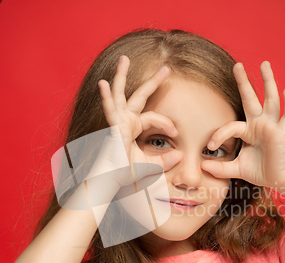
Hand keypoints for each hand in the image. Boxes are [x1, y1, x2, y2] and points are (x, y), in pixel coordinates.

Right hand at [96, 55, 182, 185]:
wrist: (112, 182)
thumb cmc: (127, 174)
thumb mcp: (152, 166)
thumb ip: (166, 160)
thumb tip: (181, 155)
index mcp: (132, 127)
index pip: (153, 117)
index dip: (166, 122)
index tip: (176, 132)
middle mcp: (124, 121)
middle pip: (140, 96)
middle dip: (153, 82)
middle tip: (166, 68)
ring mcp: (116, 122)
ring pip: (120, 94)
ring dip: (122, 76)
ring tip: (124, 59)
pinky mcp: (112, 128)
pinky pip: (109, 110)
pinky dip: (106, 97)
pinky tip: (104, 83)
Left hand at [200, 61, 284, 190]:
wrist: (280, 180)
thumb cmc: (260, 171)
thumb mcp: (236, 169)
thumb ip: (220, 168)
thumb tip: (201, 167)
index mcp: (248, 130)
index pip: (230, 126)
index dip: (219, 135)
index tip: (209, 146)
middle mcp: (260, 123)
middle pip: (251, 99)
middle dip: (244, 82)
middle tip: (237, 65)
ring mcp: (272, 126)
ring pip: (270, 100)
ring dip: (268, 81)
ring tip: (265, 63)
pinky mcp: (282, 132)